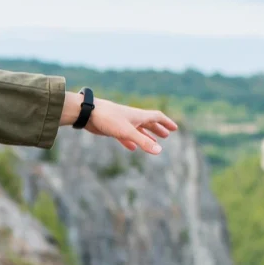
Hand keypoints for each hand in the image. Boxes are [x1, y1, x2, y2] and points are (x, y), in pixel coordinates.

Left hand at [62, 92, 177, 154]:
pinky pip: (125, 136)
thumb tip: (159, 151)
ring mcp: (122, 123)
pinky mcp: (113, 129)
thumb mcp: (127, 132)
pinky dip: (131, 142)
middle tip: (166, 135)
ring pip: (137, 130)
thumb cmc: (109, 119)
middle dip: (158, 129)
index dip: (166, 122)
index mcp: (139, 116)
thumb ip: (143, 142)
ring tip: (153, 143)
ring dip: (146, 136)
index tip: (174, 128)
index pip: (157, 117)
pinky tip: (132, 148)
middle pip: (148, 123)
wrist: (89, 113)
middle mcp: (132, 118)